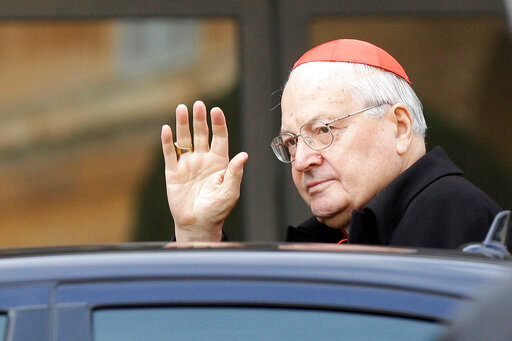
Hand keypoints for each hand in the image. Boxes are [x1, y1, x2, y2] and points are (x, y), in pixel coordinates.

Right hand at [161, 101, 247, 241]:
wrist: (198, 224)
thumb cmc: (217, 210)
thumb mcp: (230, 192)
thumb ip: (234, 173)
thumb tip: (244, 155)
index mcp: (219, 162)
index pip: (220, 137)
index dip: (218, 124)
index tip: (216, 110)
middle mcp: (203, 159)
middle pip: (201, 134)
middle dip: (200, 119)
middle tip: (199, 104)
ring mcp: (188, 164)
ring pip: (185, 139)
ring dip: (183, 124)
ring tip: (181, 108)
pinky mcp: (173, 172)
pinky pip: (170, 153)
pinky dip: (168, 141)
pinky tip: (167, 129)